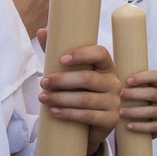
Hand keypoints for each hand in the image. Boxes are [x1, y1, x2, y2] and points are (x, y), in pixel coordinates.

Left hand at [36, 34, 122, 155]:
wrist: (89, 124)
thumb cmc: (78, 91)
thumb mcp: (69, 72)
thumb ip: (56, 52)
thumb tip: (42, 31)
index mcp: (106, 66)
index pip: (100, 53)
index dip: (82, 55)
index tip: (61, 59)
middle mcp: (114, 82)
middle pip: (88, 78)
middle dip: (62, 80)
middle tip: (42, 82)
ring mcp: (114, 102)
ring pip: (85, 99)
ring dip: (61, 99)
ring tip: (43, 98)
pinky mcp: (110, 120)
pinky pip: (88, 116)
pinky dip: (68, 114)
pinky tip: (54, 111)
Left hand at [118, 70, 156, 137]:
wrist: (135, 126)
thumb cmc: (130, 103)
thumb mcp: (130, 91)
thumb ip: (122, 81)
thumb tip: (105, 69)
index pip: (156, 76)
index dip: (143, 77)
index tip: (127, 81)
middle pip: (153, 93)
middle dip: (135, 94)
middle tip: (119, 96)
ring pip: (153, 111)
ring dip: (135, 111)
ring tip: (120, 112)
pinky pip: (154, 126)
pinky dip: (140, 126)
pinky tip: (128, 126)